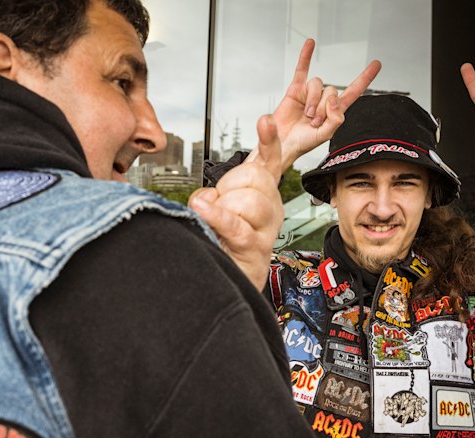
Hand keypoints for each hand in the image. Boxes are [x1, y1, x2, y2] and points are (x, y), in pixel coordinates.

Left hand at [189, 115, 284, 289]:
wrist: (228, 280)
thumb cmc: (222, 242)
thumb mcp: (218, 208)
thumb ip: (214, 193)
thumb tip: (207, 196)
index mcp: (263, 194)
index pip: (269, 161)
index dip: (269, 141)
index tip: (265, 121)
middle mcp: (270, 209)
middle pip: (256, 177)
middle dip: (229, 186)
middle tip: (219, 205)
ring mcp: (266, 229)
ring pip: (249, 200)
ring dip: (223, 208)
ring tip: (216, 222)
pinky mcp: (255, 247)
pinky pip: (236, 225)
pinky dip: (217, 216)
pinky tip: (203, 211)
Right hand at [247, 39, 380, 169]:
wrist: (281, 143)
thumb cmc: (302, 142)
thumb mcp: (325, 136)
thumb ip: (336, 119)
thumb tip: (335, 100)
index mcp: (335, 111)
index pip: (353, 92)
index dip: (364, 79)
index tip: (376, 65)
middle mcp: (323, 100)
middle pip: (332, 90)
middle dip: (324, 107)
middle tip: (314, 122)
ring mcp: (310, 94)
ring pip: (318, 85)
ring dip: (314, 100)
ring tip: (307, 115)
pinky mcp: (296, 89)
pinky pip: (302, 69)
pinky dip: (306, 56)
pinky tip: (311, 43)